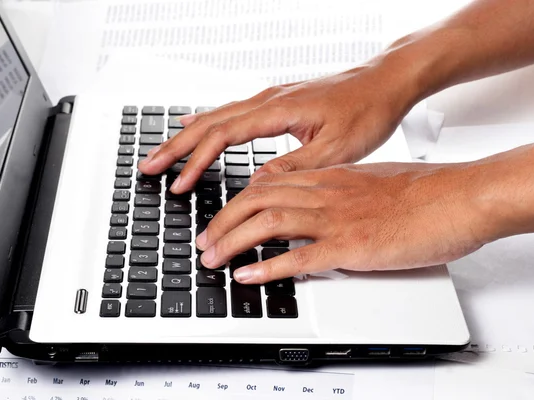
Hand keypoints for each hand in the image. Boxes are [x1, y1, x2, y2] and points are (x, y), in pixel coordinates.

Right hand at [138, 62, 416, 192]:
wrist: (384, 83)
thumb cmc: (367, 112)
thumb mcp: (335, 149)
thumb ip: (294, 166)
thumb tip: (256, 184)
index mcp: (278, 111)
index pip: (223, 137)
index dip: (197, 162)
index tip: (178, 184)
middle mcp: (268, 100)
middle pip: (208, 123)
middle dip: (175, 146)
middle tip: (148, 165)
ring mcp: (270, 98)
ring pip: (216, 116)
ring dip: (186, 136)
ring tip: (162, 152)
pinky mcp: (277, 102)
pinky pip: (231, 111)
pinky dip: (207, 122)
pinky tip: (195, 124)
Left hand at [195, 162, 494, 283]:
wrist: (461, 196)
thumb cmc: (426, 191)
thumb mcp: (373, 184)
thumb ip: (343, 194)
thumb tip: (324, 208)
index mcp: (331, 178)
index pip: (270, 184)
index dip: (238, 201)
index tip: (222, 217)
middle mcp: (327, 194)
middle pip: (258, 200)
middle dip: (222, 221)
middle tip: (204, 241)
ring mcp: (337, 219)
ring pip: (269, 223)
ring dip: (233, 241)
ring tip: (212, 258)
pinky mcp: (353, 246)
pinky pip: (300, 256)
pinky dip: (268, 267)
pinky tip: (248, 275)